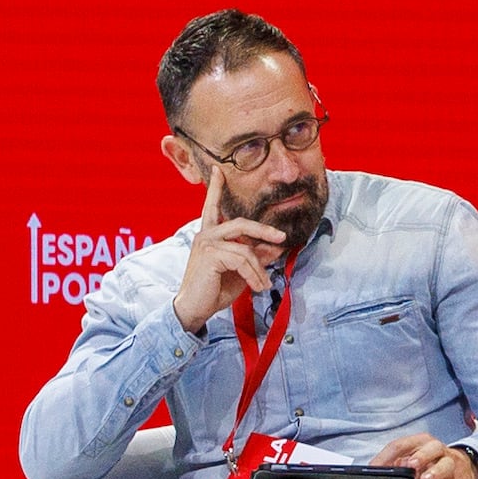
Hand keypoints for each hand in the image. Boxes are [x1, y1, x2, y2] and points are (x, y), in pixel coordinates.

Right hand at [169, 201, 287, 333]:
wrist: (195, 309)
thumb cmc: (214, 290)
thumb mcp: (241, 271)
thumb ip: (256, 256)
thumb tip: (277, 246)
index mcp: (210, 235)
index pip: (213, 207)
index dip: (216, 188)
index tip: (218, 169)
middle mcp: (206, 235)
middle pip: (241, 223)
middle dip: (264, 230)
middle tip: (282, 238)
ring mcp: (206, 243)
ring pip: (245, 248)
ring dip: (259, 269)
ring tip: (263, 284)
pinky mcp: (210, 255)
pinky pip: (242, 260)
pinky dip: (253, 274)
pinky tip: (256, 287)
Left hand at [377, 432, 477, 478]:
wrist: (467, 472)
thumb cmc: (435, 464)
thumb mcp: (416, 459)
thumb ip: (396, 462)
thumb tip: (374, 468)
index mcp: (423, 443)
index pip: (404, 444)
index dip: (389, 455)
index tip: (376, 467)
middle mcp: (440, 452)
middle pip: (432, 448)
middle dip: (422, 455)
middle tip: (411, 464)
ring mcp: (452, 467)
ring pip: (446, 465)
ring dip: (436, 472)